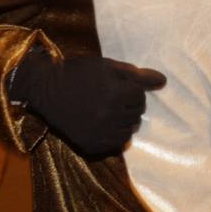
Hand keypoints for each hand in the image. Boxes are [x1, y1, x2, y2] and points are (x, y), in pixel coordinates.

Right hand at [10, 52, 165, 157]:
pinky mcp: (91, 145)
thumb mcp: (108, 66)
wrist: (47, 89)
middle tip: (111, 97)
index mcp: (116, 93)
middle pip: (137, 113)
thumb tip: (163, 81)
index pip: (140, 96)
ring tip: (108, 110)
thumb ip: (137, 75)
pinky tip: (103, 124)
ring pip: (130, 130)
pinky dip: (115, 135)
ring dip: (124, 120)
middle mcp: (110, 115)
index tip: (118, 86)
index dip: (131, 89)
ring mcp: (100, 132)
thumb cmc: (79, 73)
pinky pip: (117, 144)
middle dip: (129, 104)